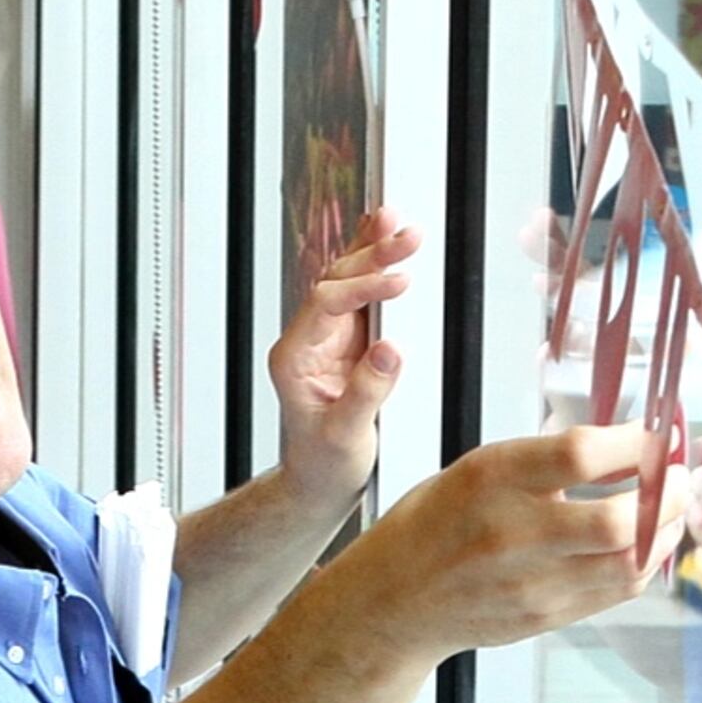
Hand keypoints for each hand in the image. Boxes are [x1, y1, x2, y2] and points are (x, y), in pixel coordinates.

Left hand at [273, 210, 422, 505]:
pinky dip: (376, 268)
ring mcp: (327, 338)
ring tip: (398, 221)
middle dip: (372, 256)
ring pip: (346, 280)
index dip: (363, 288)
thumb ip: (367, 392)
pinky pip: (360, 295)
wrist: (319, 481)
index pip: (326, 304)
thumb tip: (391, 350)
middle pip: (336, 282)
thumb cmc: (324, 464)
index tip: (399, 282)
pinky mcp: (348, 342)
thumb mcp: (346, 435)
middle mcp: (307, 340)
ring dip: (373, 250)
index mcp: (294, 358)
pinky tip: (387, 239)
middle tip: (407, 236)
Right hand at [339, 426, 687, 663]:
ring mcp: (530, 584)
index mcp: (491, 480)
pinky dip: (646, 561)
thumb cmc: (436, 524)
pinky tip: (651, 540)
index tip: (659, 434)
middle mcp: (511, 535)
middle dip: (668, 493)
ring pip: (630, 563)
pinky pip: (617, 590)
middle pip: (618, 522)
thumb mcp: (478, 468)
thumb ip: (546, 460)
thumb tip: (629, 446)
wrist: (396, 601)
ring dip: (667, 530)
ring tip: (675, 507)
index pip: (582, 454)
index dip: (636, 442)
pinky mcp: (545, 617)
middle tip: (683, 475)